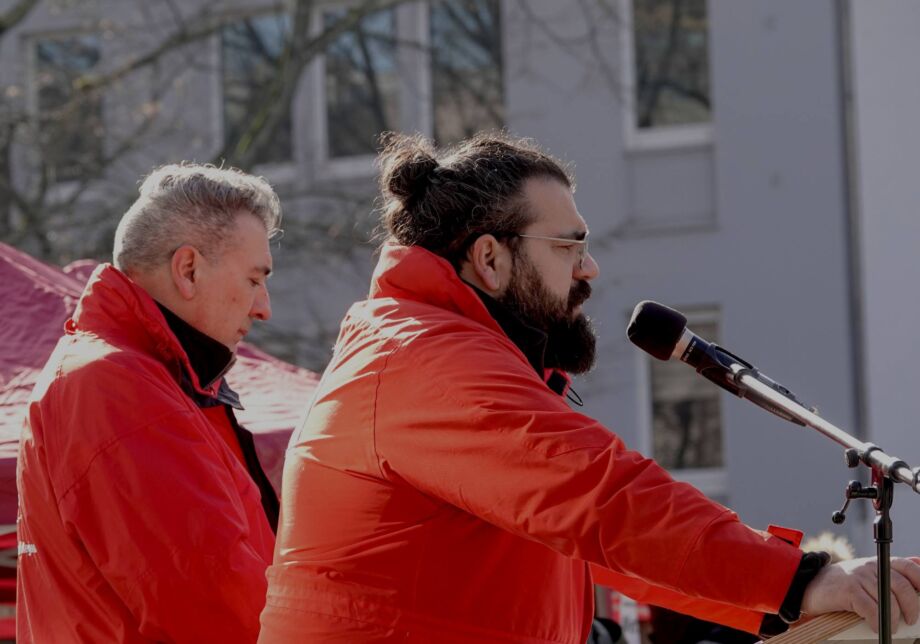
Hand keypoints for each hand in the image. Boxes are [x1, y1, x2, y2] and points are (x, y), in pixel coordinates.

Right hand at [801, 557, 919, 632]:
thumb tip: (918, 564)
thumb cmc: (844, 584)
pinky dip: (876, 622)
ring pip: (888, 600)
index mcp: (879, 562)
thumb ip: (893, 572)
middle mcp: (870, 566)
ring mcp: (859, 576)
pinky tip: (875, 626)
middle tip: (911, 619)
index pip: (908, 567)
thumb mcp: (869, 574)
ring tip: (892, 626)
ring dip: (894, 618)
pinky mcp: (848, 589)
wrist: (811, 585)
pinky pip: (871, 609)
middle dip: (912, 607)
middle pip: (902, 586)